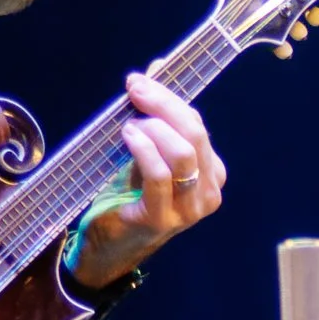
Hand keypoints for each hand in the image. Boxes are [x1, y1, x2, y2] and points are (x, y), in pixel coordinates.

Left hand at [69, 71, 228, 284]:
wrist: (107, 249)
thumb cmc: (127, 199)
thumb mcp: (145, 155)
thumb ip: (152, 119)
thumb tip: (152, 70)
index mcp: (211, 174)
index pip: (197, 126)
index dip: (169, 99)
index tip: (140, 81)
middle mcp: (208, 192)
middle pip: (195, 134)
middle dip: (164, 105)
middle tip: (135, 89)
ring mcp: (189, 209)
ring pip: (184, 152)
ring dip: (154, 127)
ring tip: (130, 124)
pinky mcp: (163, 219)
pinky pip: (159, 175)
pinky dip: (144, 149)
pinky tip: (128, 135)